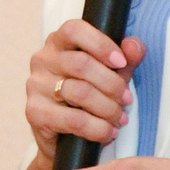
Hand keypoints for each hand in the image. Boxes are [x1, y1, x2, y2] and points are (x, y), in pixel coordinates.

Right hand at [23, 20, 144, 164]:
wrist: (65, 140)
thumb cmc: (88, 100)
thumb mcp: (111, 75)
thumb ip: (125, 59)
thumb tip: (134, 45)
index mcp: (58, 43)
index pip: (74, 29)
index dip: (100, 44)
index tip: (122, 62)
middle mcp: (42, 59)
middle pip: (81, 63)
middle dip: (112, 84)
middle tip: (127, 99)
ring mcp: (35, 85)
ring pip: (79, 92)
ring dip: (108, 108)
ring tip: (120, 118)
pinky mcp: (34, 112)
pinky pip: (73, 119)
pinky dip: (97, 128)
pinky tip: (108, 132)